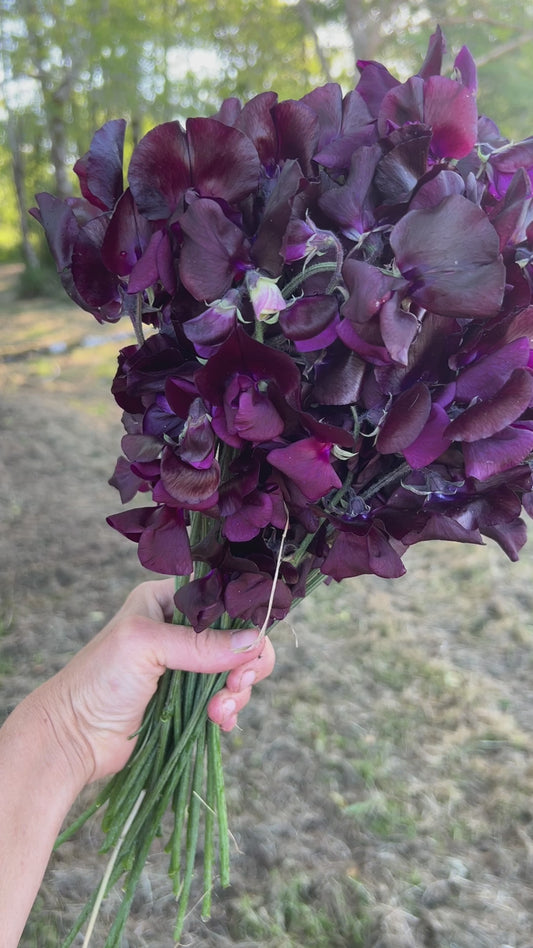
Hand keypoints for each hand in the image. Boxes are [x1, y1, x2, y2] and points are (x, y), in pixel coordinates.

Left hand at [32, 579, 274, 785]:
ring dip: (237, 692)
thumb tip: (254, 641)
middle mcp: (180, 628)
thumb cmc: (99, 680)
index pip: (222, 598)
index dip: (244, 620)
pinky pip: (227, 698)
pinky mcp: (190, 699)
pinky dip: (230, 711)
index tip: (247, 649)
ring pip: (236, 670)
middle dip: (245, 663)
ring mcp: (186, 666)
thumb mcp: (147, 646)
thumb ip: (201, 644)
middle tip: (237, 685)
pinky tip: (219, 722)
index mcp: (166, 601)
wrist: (74, 738)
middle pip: (237, 636)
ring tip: (218, 712)